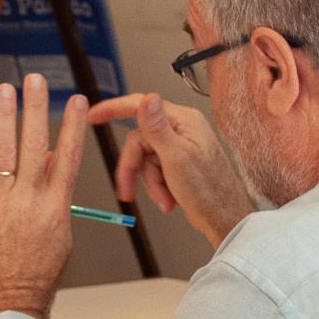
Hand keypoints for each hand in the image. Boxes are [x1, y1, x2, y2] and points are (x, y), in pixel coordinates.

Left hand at [0, 75, 88, 318]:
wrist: (8, 303)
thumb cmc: (35, 273)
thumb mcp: (57, 233)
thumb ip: (52, 195)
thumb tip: (47, 159)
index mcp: (54, 206)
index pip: (67, 158)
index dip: (73, 127)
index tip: (78, 101)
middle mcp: (28, 200)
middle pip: (34, 145)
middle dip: (36, 109)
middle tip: (36, 80)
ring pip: (2, 152)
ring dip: (3, 117)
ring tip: (5, 90)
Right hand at [87, 92, 254, 247]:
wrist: (225, 220)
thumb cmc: (209, 192)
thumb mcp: (176, 159)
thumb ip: (158, 128)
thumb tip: (147, 98)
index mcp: (183, 121)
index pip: (141, 105)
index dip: (114, 109)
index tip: (93, 115)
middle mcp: (182, 129)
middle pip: (139, 140)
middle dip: (135, 168)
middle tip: (127, 189)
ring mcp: (181, 146)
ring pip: (145, 158)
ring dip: (149, 182)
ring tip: (163, 199)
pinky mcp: (180, 162)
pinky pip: (155, 169)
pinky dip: (157, 186)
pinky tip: (169, 199)